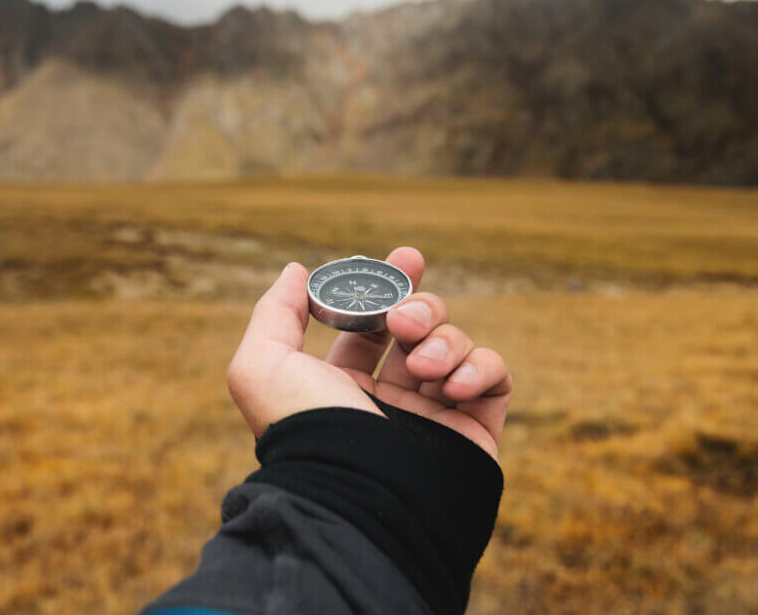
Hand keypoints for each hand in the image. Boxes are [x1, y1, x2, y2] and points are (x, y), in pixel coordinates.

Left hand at [226, 247, 510, 460]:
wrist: (359, 499)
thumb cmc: (307, 432)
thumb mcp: (263, 366)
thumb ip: (276, 311)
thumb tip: (298, 271)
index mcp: (343, 386)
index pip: (373, 326)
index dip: (390, 287)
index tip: (406, 257)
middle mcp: (391, 400)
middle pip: (421, 327)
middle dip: (421, 307)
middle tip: (405, 319)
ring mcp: (435, 415)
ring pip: (457, 346)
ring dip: (444, 341)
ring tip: (423, 366)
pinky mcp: (474, 431)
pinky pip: (494, 378)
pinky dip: (481, 367)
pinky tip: (454, 385)